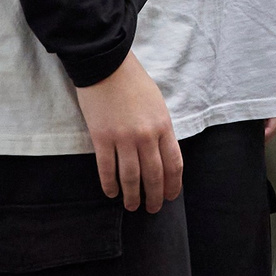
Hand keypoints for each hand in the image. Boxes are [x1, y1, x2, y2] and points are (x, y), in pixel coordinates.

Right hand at [75, 53, 182, 213]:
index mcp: (164, 126)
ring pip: (131, 177)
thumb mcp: (157, 104)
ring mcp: (123, 138)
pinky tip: (111, 193)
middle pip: (154, 175)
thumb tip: (161, 155)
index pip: (174, 164)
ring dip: (132, 196)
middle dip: (155, 196)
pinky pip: (107, 168)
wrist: (107, 65)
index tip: (171, 196)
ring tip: (132, 206)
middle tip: (153, 209)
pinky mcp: (102, 137)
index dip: (173, 185)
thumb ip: (161, 130)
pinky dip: (110, 184)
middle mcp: (146, 135)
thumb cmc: (134, 83)